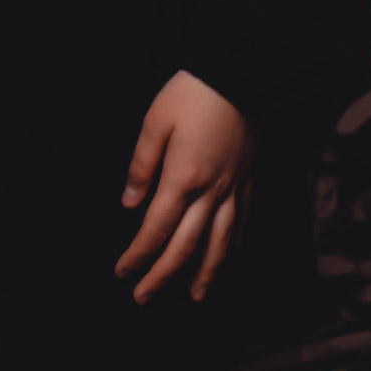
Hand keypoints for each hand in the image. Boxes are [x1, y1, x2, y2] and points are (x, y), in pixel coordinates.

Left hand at [114, 70, 254, 304]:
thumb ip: (141, 165)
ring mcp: (233, 186)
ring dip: (206, 272)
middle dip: (163, 275)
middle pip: (185, 245)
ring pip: (220, 241)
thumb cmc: (194, 92)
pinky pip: (242, 219)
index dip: (138, 255)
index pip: (155, 229)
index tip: (122, 272)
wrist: (241, 73)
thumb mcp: (156, 121)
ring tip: (195, 294)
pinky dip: (233, 242)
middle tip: (144, 297)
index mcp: (182, 178)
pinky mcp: (248, 176)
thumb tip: (129, 203)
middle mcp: (210, 191)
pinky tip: (228, 252)